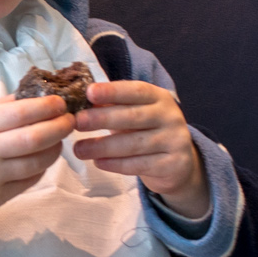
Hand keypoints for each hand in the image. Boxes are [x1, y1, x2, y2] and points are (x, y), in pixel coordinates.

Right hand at [0, 96, 74, 230]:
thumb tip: (31, 95)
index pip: (20, 112)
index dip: (47, 106)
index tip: (61, 103)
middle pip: (34, 138)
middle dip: (59, 127)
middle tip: (70, 121)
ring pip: (36, 162)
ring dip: (54, 149)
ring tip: (58, 140)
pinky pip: (28, 181)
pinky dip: (41, 169)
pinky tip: (42, 160)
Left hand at [72, 81, 208, 219]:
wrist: (179, 165)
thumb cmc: (147, 133)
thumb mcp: (134, 115)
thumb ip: (113, 108)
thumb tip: (83, 102)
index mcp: (160, 98)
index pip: (136, 91)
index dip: (112, 91)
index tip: (89, 93)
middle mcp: (170, 116)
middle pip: (133, 116)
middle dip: (103, 118)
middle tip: (78, 122)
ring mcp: (174, 141)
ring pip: (134, 144)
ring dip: (103, 147)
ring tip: (79, 149)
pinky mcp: (173, 165)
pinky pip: (139, 164)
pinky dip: (116, 164)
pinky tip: (98, 162)